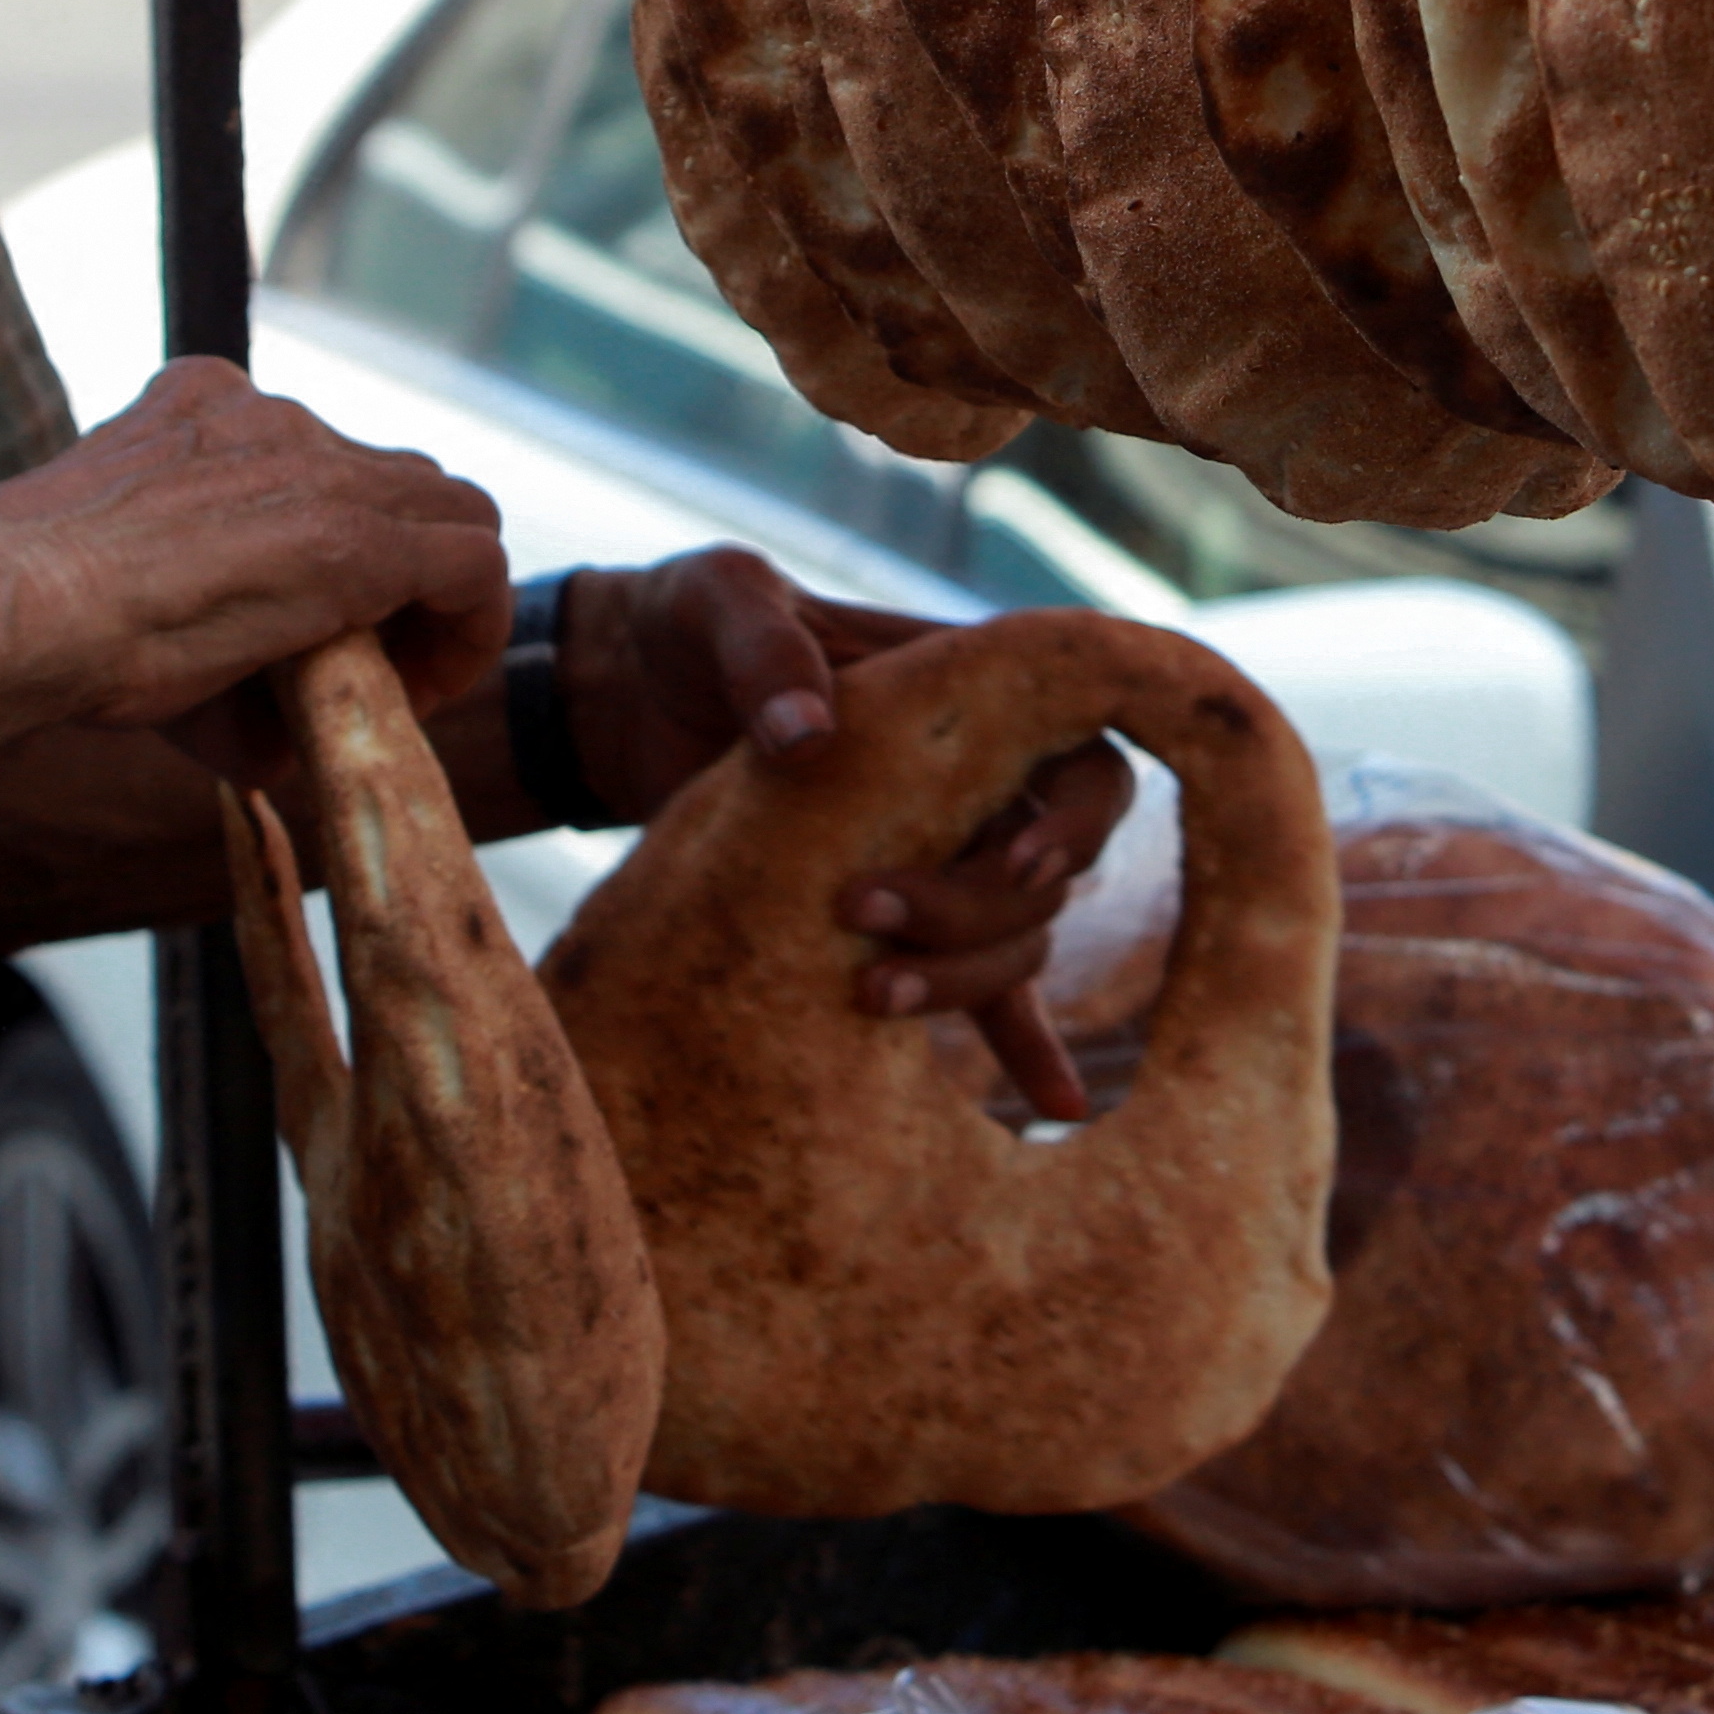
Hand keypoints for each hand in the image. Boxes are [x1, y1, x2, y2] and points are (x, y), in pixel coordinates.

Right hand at [0, 360, 509, 781]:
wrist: (9, 610)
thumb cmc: (38, 625)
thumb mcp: (126, 590)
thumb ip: (205, 626)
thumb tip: (268, 737)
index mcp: (205, 408)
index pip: (321, 458)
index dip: (342, 544)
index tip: (318, 622)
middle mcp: (269, 417)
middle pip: (394, 481)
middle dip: (397, 571)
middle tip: (364, 662)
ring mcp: (319, 469)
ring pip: (445, 513)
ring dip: (433, 600)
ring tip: (396, 683)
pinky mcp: (358, 538)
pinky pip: (472, 564)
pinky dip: (469, 626)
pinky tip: (426, 690)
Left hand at [554, 550, 1132, 1115]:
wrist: (628, 694)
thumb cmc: (691, 626)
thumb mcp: (719, 602)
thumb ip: (765, 647)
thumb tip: (811, 738)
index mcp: (968, 696)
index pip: (1084, 754)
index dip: (1075, 814)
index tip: (1016, 857)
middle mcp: (977, 783)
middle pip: (1049, 871)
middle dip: (976, 907)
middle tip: (868, 915)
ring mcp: (942, 857)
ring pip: (1015, 939)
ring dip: (962, 978)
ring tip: (869, 997)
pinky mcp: (894, 921)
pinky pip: (985, 991)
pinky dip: (1023, 1046)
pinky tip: (1053, 1110)